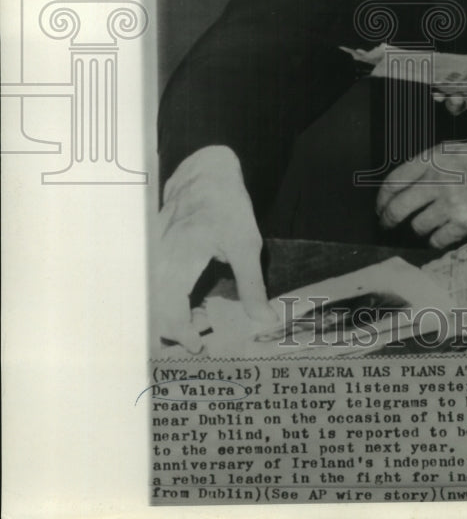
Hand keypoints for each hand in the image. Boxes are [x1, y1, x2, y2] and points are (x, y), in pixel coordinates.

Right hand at [153, 146, 279, 351]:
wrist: (205, 172)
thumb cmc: (227, 206)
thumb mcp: (247, 245)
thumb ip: (252, 285)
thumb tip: (264, 320)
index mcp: (181, 258)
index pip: (170, 309)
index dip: (181, 333)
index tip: (198, 346)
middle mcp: (159, 257)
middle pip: (155, 308)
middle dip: (174, 329)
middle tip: (200, 336)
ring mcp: (150, 253)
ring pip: (150, 296)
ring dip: (170, 314)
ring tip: (197, 319)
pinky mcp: (150, 251)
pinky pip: (151, 283)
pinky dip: (166, 298)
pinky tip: (187, 301)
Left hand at [376, 139, 466, 248]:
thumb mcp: (450, 151)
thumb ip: (425, 166)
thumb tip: (399, 189)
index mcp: (432, 159)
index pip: (393, 182)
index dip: (381, 199)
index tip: (380, 207)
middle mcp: (438, 180)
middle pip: (397, 208)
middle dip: (388, 220)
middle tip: (387, 224)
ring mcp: (451, 204)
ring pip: (417, 227)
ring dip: (418, 228)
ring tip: (424, 225)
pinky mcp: (465, 223)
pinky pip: (438, 240)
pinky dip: (436, 239)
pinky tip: (441, 234)